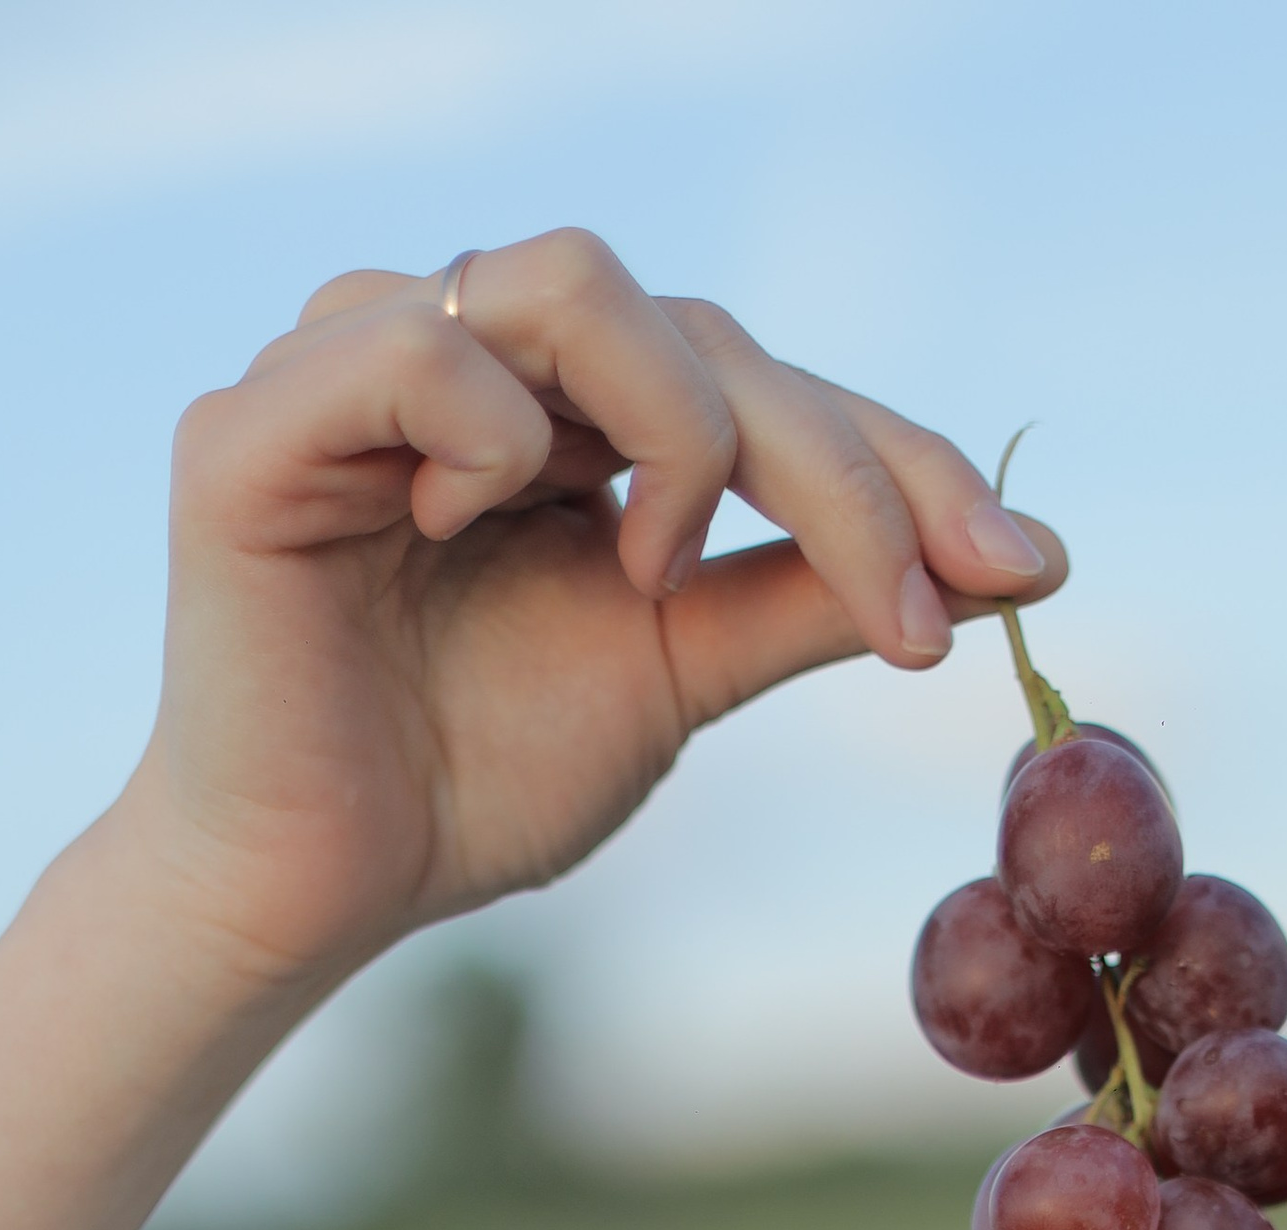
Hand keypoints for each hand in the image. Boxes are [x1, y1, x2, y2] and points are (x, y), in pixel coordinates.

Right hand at [127, 226, 1064, 986]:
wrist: (319, 891)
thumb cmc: (479, 776)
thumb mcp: (682, 673)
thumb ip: (810, 598)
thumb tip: (1018, 561)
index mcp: (570, 413)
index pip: (759, 381)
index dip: (898, 460)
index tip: (1026, 564)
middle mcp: (473, 356)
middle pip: (695, 324)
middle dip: (831, 465)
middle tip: (901, 612)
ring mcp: (359, 365)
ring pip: (570, 280)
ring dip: (666, 429)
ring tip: (649, 573)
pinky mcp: (260, 420)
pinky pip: (415, 347)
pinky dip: (488, 440)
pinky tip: (470, 539)